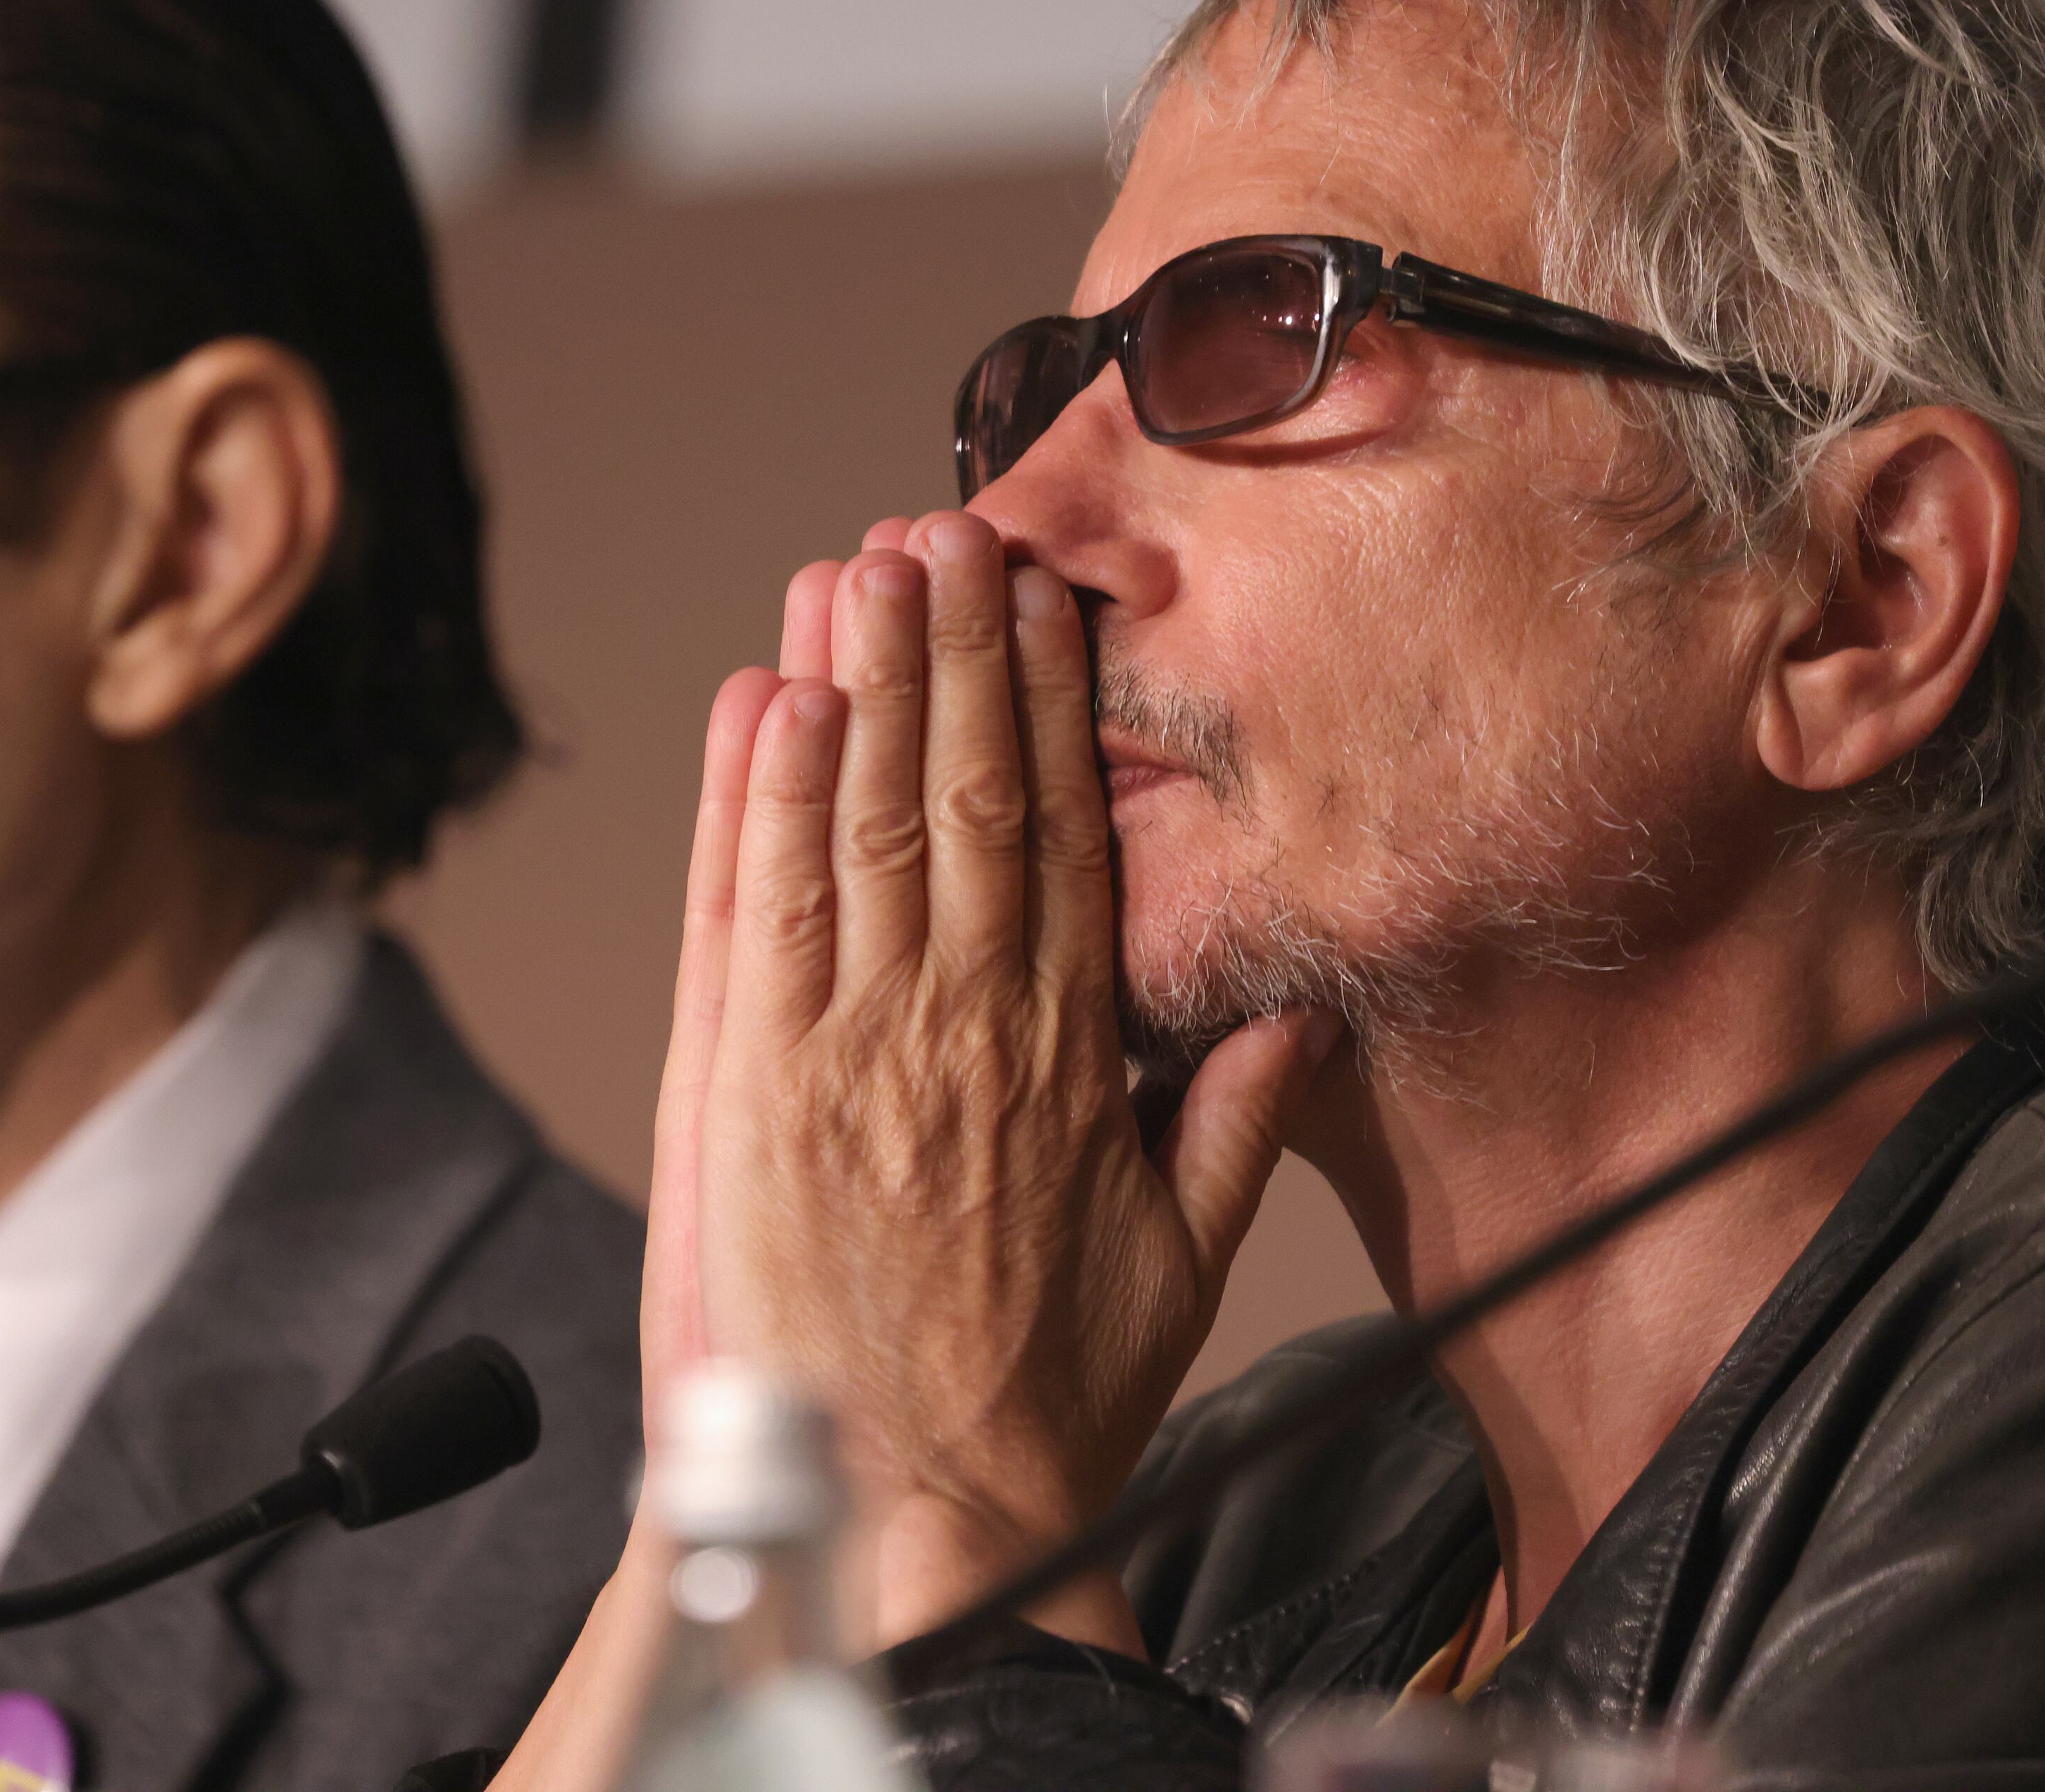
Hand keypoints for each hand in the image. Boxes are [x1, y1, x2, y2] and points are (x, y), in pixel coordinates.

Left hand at [678, 511, 1325, 1646]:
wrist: (918, 1520)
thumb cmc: (1043, 1405)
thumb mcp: (1184, 1265)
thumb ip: (1233, 1125)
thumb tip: (1290, 1016)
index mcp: (1069, 1056)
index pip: (1062, 835)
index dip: (1045, 703)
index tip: (1038, 599)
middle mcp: (965, 1028)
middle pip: (959, 795)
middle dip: (948, 650)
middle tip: (940, 524)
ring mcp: (854, 1051)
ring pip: (857, 828)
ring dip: (852, 686)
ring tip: (853, 568)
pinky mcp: (755, 1091)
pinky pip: (760, 915)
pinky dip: (757, 803)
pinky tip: (760, 703)